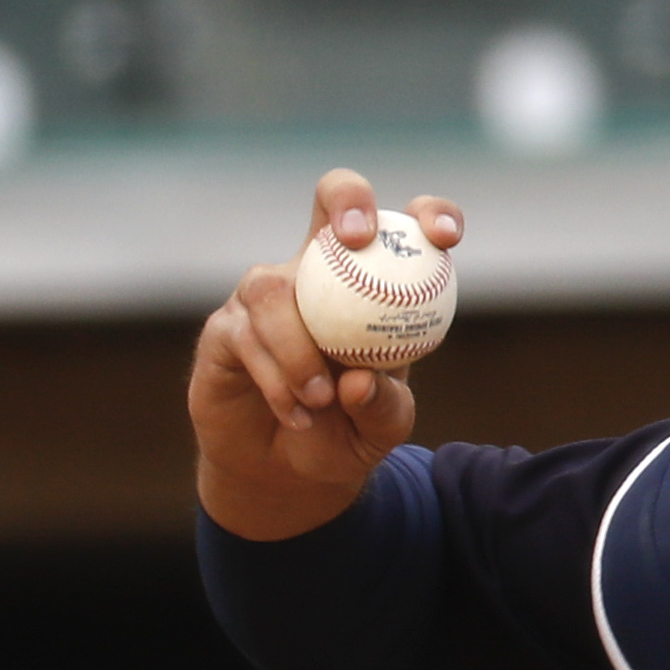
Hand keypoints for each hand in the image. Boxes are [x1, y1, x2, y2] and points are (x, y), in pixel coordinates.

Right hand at [191, 169, 465, 540]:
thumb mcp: (383, 427)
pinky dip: (276, 379)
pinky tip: (296, 412)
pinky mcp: (224, 327)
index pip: (408, 228)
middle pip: (333, 199)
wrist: (285, 470)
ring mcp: (268, 294)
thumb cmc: (348, 433)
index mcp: (377, 282)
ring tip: (321, 399)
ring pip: (274, 288)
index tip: (445, 238)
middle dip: (348, 202)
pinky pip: (245, 336)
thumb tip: (359, 379)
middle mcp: (321, 272)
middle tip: (358, 239)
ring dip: (298, 345)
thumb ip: (383, 404)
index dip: (429, 214)